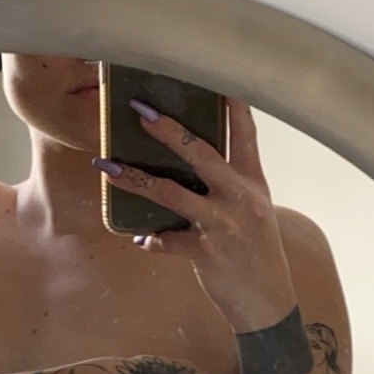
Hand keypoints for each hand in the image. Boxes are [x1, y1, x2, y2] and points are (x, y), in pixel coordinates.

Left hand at [93, 99, 296, 333]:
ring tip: (106, 167)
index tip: (212, 72)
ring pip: (172, 194)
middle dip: (167, 130)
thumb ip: (227, 179)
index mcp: (252, 179)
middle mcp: (240, 196)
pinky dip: (151, 239)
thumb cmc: (254, 247)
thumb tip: (185, 152)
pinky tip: (139, 239)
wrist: (267, 300)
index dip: (230, 100)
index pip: (244, 131)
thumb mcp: (252, 206)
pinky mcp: (206, 253)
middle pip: (201, 152)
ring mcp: (223, 225)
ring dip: (135, 179)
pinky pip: (167, 241)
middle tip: (139, 111)